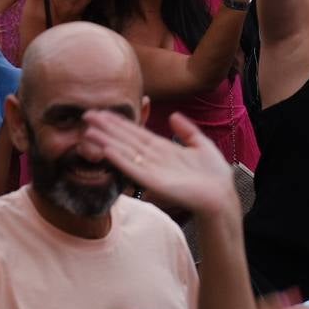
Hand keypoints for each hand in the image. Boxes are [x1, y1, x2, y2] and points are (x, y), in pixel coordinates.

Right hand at [80, 110, 239, 220]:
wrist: (221, 196)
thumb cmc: (214, 175)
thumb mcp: (202, 145)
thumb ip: (187, 130)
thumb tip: (173, 115)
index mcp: (163, 148)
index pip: (136, 132)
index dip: (119, 122)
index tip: (103, 112)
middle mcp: (153, 158)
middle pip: (125, 140)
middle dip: (106, 128)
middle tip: (87, 116)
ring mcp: (152, 170)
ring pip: (125, 152)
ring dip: (106, 141)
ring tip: (89, 131)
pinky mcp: (155, 182)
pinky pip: (134, 169)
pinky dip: (120, 160)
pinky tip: (107, 150)